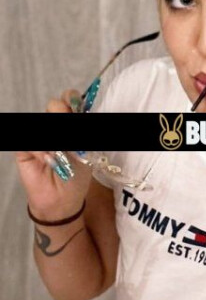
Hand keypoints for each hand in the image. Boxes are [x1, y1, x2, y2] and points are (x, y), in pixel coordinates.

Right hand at [14, 90, 92, 220]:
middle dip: (64, 111)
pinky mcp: (25, 150)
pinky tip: (49, 159)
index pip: (70, 101)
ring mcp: (40, 137)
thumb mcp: (86, 153)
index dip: (72, 99)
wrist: (63, 199)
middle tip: (70, 124)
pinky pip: (31, 142)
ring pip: (42, 119)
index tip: (78, 107)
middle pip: (55, 105)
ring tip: (62, 149)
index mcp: (71, 125)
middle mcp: (55, 127)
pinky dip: (42, 150)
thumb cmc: (77, 175)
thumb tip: (84, 113)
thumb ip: (82, 133)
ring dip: (53, 131)